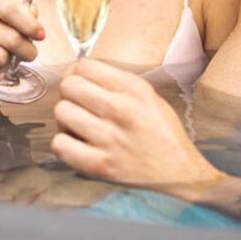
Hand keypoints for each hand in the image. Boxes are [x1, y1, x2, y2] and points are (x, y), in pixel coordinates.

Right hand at [0, 0, 44, 93]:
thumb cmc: (1, 44)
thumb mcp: (16, 28)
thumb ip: (27, 18)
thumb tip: (33, 10)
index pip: (8, 8)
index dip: (28, 23)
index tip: (41, 36)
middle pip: (10, 37)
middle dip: (26, 51)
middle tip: (28, 55)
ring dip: (6, 64)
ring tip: (3, 62)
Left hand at [51, 61, 221, 193]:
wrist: (180, 173)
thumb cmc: (162, 134)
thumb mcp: (149, 96)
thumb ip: (116, 82)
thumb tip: (77, 72)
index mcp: (135, 90)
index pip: (84, 66)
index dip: (75, 72)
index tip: (79, 81)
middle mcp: (121, 110)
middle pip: (69, 85)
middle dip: (69, 92)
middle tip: (78, 104)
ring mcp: (110, 139)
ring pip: (62, 112)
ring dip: (66, 118)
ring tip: (78, 125)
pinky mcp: (100, 166)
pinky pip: (60, 144)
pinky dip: (64, 143)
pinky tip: (77, 144)